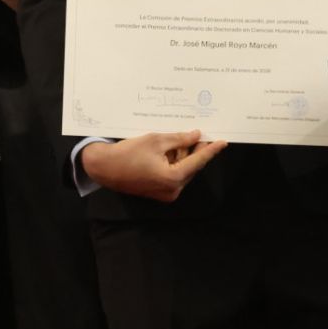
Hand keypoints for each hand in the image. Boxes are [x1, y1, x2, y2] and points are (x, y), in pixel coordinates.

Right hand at [79, 130, 227, 201]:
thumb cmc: (128, 153)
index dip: (211, 150)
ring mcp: (165, 193)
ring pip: (182, 170)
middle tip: (202, 134)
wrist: (104, 167)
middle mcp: (172, 190)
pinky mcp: (158, 192)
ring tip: (182, 138)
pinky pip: (173, 175)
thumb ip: (179, 139)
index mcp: (173, 178)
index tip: (223, 142)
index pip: (198, 161)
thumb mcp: (156, 140)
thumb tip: (196, 136)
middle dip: (195, 150)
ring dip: (183, 155)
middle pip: (191, 167)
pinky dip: (174, 162)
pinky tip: (171, 148)